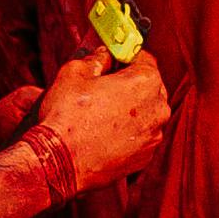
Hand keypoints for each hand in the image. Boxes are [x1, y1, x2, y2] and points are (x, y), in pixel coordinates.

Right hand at [27, 42, 173, 200]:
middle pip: (150, 87)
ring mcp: (154, 136)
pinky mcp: (145, 157)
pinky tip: (104, 134)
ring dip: (131, 110)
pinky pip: (140, 137)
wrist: (60, 163)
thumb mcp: (74, 73)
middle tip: (105, 86)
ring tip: (101, 114)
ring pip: (146, 114)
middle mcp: (158, 109)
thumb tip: (104, 55)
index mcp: (146, 82)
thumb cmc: (66, 115)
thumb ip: (95, 59)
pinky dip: (128, 133)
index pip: (145, 59)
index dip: (126, 57)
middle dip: (131, 83)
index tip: (113, 60)